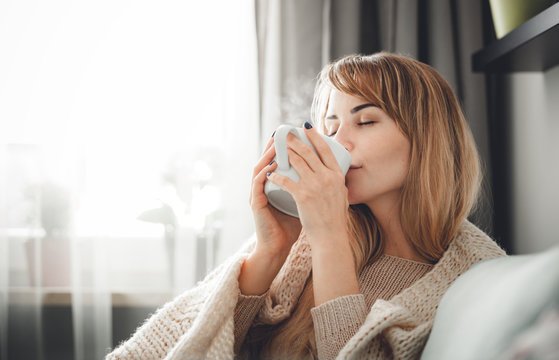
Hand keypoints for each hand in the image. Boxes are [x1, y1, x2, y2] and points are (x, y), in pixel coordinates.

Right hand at [249, 135, 302, 259]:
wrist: (278, 246)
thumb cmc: (291, 226)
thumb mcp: (303, 202)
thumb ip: (311, 190)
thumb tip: (331, 177)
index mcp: (274, 185)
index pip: (277, 161)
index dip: (284, 148)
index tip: (294, 135)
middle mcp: (264, 187)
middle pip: (267, 160)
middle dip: (275, 145)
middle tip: (284, 133)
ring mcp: (258, 194)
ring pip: (259, 168)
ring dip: (267, 155)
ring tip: (277, 144)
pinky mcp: (256, 203)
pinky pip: (258, 184)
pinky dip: (264, 173)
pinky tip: (272, 166)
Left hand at [265, 123, 349, 246]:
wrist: (330, 236)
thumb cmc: (335, 219)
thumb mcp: (342, 196)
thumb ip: (337, 183)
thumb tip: (336, 175)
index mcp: (337, 176)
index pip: (326, 150)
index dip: (315, 136)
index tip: (306, 127)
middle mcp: (327, 177)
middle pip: (309, 152)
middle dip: (295, 140)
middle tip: (287, 134)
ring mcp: (315, 185)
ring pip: (297, 162)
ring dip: (285, 152)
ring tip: (277, 148)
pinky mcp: (303, 195)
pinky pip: (286, 180)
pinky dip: (277, 176)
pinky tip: (270, 173)